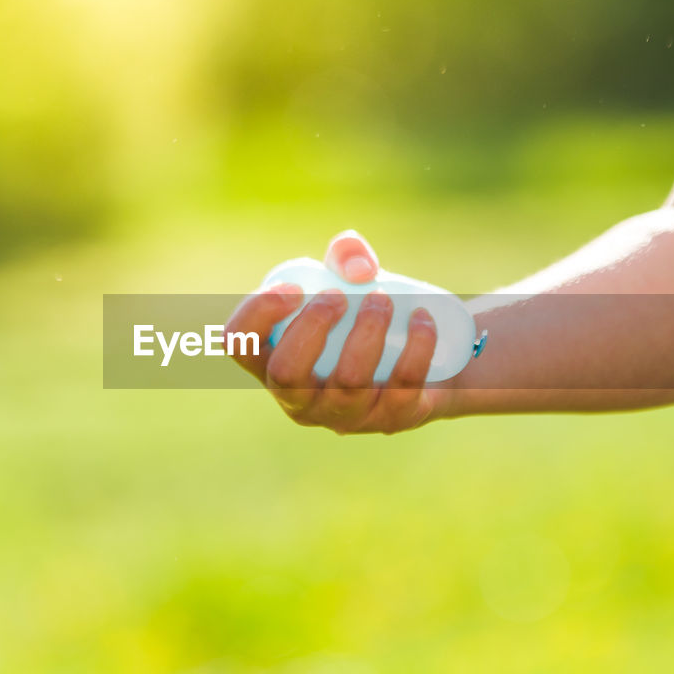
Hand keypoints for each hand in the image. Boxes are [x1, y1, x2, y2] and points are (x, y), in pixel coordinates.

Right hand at [225, 231, 442, 433]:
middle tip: (338, 295)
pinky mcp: (391, 420)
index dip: (258, 314)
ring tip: (383, 298)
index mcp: (272, 363)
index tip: (293, 286)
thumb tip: (359, 271)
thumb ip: (346, 253)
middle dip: (311, 326)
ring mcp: (344, 417)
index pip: (240, 344)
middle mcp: (300, 400)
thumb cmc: (369, 315)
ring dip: (367, 330)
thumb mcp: (351, 278)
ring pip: (347, 382)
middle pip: (286, 373)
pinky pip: (400, 386)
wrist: (433, 359)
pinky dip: (415, 346)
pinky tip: (422, 318)